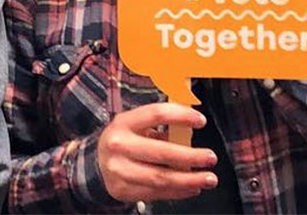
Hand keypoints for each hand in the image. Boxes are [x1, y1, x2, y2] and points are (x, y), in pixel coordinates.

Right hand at [96, 103, 217, 202]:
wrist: (95, 164)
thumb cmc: (124, 141)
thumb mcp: (135, 126)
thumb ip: (161, 127)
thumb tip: (191, 127)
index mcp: (124, 122)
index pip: (156, 114)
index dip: (181, 116)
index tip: (201, 121)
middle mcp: (119, 145)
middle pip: (161, 152)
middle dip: (191, 156)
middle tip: (210, 157)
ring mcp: (119, 169)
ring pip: (160, 177)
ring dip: (189, 179)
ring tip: (208, 178)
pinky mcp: (123, 189)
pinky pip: (156, 192)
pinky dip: (179, 191)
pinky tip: (192, 187)